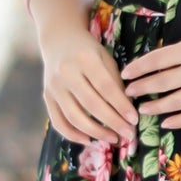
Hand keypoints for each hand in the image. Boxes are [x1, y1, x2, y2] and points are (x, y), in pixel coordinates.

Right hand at [40, 26, 138, 146]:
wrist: (59, 40)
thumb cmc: (88, 50)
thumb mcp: (105, 58)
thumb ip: (115, 82)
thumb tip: (127, 112)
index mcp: (85, 59)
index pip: (106, 87)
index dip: (121, 106)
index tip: (134, 120)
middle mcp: (66, 72)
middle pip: (91, 104)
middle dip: (112, 122)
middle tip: (128, 135)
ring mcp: (53, 86)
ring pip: (74, 116)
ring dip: (96, 132)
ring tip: (113, 138)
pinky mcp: (46, 96)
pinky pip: (58, 121)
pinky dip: (73, 134)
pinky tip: (89, 140)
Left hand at [120, 24, 180, 129]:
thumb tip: (159, 62)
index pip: (156, 60)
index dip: (138, 68)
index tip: (125, 74)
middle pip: (160, 82)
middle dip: (141, 88)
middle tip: (128, 93)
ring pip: (173, 101)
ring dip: (155, 106)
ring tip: (143, 109)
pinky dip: (177, 120)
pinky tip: (166, 123)